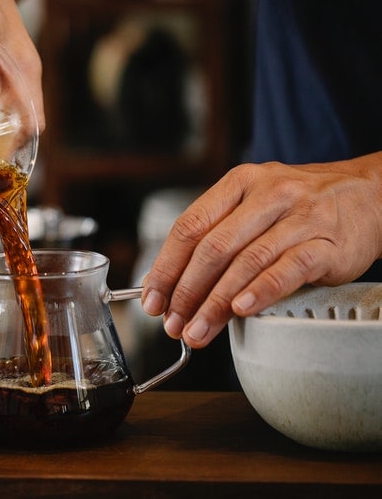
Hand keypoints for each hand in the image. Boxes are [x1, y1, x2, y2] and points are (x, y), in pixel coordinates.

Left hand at [141, 152, 381, 348]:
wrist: (370, 195)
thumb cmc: (299, 207)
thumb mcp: (254, 206)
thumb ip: (216, 236)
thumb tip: (170, 285)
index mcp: (239, 183)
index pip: (189, 227)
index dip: (166, 267)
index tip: (153, 300)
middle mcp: (267, 195)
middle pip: (213, 248)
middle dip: (186, 292)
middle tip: (172, 324)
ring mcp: (299, 217)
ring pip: (246, 262)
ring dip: (216, 303)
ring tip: (198, 330)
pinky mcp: (328, 244)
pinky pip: (287, 270)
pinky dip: (260, 292)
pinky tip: (241, 311)